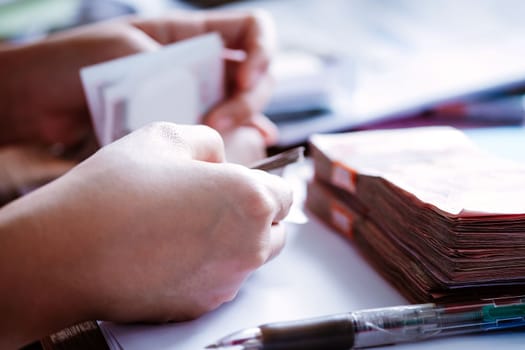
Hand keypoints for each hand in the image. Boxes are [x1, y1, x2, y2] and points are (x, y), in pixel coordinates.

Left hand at [0, 10, 277, 147]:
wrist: (34, 100)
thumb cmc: (71, 64)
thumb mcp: (125, 52)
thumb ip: (172, 74)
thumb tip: (210, 107)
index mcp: (188, 35)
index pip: (251, 30)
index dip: (262, 53)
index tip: (244, 80)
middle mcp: (197, 65)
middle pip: (255, 75)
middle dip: (246, 101)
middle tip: (217, 123)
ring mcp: (190, 97)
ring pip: (239, 107)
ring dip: (236, 125)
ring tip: (208, 138)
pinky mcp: (179, 126)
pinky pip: (219, 133)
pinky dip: (235, 141)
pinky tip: (239, 150)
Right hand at [0, 123, 291, 347]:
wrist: (68, 252)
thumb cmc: (116, 190)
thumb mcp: (165, 137)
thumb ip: (208, 142)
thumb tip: (219, 159)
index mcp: (250, 199)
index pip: (286, 193)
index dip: (264, 184)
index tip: (242, 182)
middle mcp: (250, 246)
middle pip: (274, 230)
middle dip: (255, 215)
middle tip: (214, 202)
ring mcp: (227, 281)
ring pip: (250, 258)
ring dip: (232, 242)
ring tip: (184, 227)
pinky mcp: (202, 305)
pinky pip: (221, 281)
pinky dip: (208, 267)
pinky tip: (170, 253)